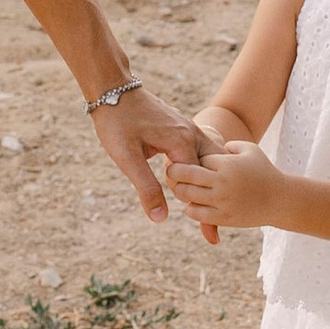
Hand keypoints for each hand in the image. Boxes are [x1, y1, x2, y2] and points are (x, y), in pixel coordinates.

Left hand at [89, 84, 205, 224]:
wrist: (112, 89)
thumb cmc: (117, 121)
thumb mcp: (127, 157)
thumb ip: (146, 186)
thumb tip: (160, 218)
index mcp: (182, 142)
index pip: (199, 185)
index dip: (203, 213)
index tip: (210, 238)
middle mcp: (191, 134)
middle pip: (213, 173)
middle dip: (215, 203)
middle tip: (215, 234)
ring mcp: (189, 129)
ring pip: (211, 161)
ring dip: (213, 185)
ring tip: (217, 211)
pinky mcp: (182, 128)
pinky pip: (201, 152)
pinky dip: (205, 170)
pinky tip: (205, 183)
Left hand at [162, 137, 283, 232]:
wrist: (280, 200)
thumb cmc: (263, 171)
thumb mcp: (250, 149)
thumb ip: (228, 144)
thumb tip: (209, 148)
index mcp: (227, 164)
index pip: (196, 158)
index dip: (191, 158)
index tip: (186, 158)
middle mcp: (222, 182)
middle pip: (186, 175)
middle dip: (174, 172)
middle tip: (170, 170)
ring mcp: (222, 201)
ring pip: (187, 195)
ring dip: (181, 191)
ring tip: (182, 188)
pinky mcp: (223, 218)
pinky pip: (195, 213)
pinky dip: (191, 208)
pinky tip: (195, 204)